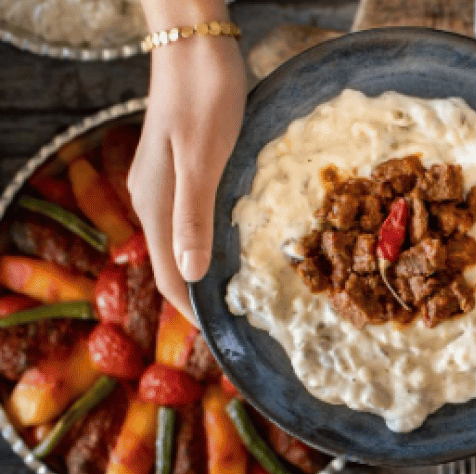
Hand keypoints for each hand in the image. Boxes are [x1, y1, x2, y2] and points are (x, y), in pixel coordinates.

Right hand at [130, 0, 246, 320]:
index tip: (224, 342)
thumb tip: (190, 276)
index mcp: (155, 204)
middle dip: (201, 298)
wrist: (195, 46)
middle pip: (172, 264)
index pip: (168, 276)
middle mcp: (152, 198)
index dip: (193, 312)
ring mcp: (164, 183)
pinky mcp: (181, 167)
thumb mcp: (202, 161)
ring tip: (239, 298)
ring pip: (180, 243)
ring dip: (206, 272)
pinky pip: (190, 220)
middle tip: (240, 328)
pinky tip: (234, 248)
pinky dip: (209, 243)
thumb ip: (193, 219)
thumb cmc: (203, 99)